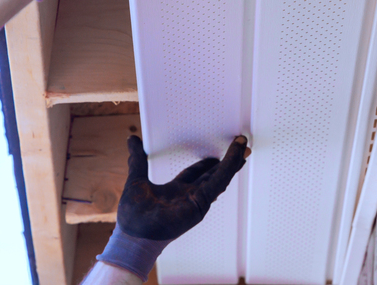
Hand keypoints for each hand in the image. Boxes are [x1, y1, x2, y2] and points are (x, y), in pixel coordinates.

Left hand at [118, 135, 250, 240]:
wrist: (133, 236)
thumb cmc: (132, 217)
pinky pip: (218, 183)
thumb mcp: (136, 179)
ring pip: (220, 177)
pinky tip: (236, 157)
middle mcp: (189, 196)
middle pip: (214, 174)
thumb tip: (132, 140)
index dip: (208, 162)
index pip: (197, 173)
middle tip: (240, 144)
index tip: (217, 151)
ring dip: (233, 161)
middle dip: (228, 160)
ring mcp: (197, 201)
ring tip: (244, 146)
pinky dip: (228, 169)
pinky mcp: (201, 204)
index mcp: (177, 191)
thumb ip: (137, 160)